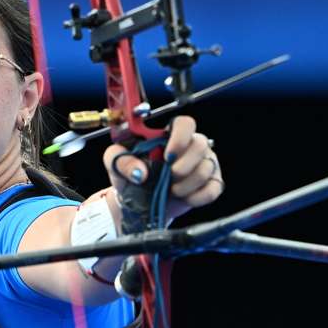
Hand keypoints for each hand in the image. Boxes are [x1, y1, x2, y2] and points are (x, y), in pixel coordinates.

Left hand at [103, 115, 223, 221]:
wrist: (137, 203)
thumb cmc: (129, 175)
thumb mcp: (114, 163)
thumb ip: (120, 160)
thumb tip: (140, 172)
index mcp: (169, 135)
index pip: (186, 124)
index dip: (180, 137)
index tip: (167, 155)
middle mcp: (191, 146)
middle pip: (200, 145)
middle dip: (183, 165)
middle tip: (168, 177)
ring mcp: (204, 164)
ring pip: (206, 169)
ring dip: (186, 185)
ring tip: (171, 190)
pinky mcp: (211, 183)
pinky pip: (214, 188)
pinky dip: (198, 196)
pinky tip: (184, 198)